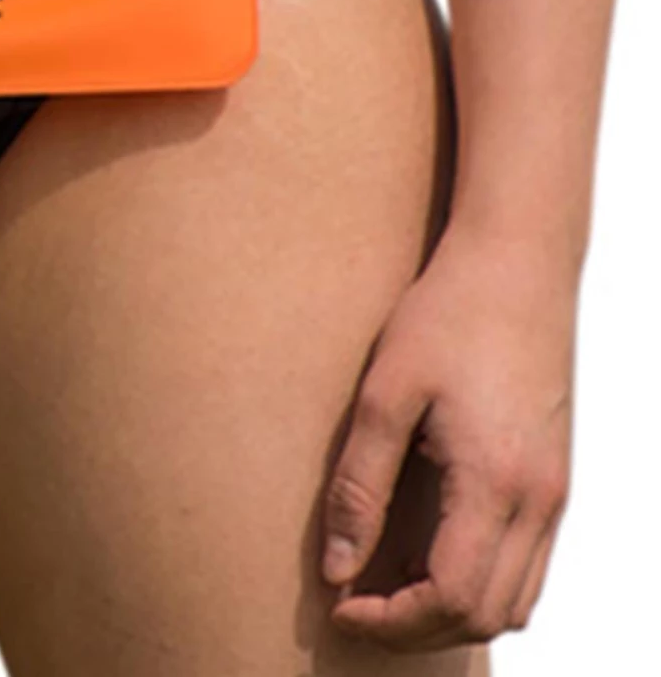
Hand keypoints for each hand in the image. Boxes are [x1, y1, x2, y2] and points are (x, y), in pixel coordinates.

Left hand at [319, 217, 574, 648]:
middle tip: (354, 603)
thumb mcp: (384, 394)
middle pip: (486, 615)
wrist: (516, 265)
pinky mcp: (554, 478)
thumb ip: (360, 485)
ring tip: (384, 582)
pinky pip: (527, 565)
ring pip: (514, 600)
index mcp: (495, 482)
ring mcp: (555, 493)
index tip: (338, 606)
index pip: (452, 598)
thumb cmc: (446, 316)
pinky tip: (427, 552)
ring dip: (450, 610)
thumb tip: (338, 566)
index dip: (391, 621)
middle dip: (416, 627)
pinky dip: (479, 582)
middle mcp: (539, 501)